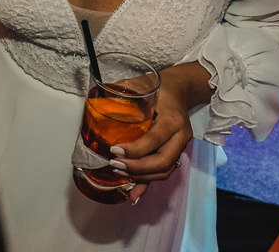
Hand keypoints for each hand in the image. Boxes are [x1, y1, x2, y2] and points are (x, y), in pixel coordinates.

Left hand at [110, 63, 209, 203]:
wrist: (180, 89)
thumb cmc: (159, 86)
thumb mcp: (142, 84)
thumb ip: (124, 92)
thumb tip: (97, 99)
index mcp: (173, 119)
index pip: (155, 139)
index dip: (135, 149)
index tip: (114, 150)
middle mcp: (181, 136)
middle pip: (162, 161)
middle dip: (137, 168)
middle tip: (114, 164)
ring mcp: (180, 146)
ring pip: (164, 170)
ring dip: (141, 177)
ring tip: (119, 172)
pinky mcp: (175, 152)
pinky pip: (163, 172)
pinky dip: (148, 185)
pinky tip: (134, 195)